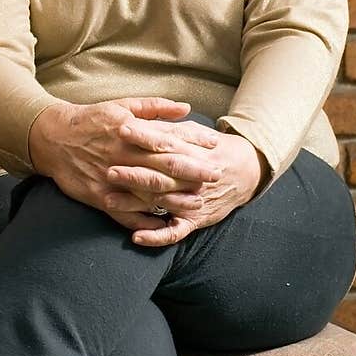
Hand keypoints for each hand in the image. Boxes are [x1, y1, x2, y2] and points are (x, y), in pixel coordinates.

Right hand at [28, 97, 222, 232]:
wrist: (52, 137)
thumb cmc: (91, 119)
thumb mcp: (121, 105)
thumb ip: (155, 107)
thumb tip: (185, 108)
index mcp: (129, 132)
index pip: (168, 140)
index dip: (193, 145)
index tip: (215, 149)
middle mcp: (123, 156)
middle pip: (163, 167)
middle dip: (192, 172)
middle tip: (215, 177)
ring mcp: (111, 178)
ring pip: (148, 192)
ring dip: (174, 199)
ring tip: (197, 204)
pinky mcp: (99, 196)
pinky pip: (124, 212)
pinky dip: (143, 220)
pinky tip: (161, 224)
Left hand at [105, 128, 265, 246]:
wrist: (246, 171)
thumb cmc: (212, 148)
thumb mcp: (194, 131)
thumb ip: (170, 127)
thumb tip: (142, 119)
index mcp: (190, 152)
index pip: (164, 142)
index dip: (143, 136)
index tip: (121, 130)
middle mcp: (191, 178)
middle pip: (160, 175)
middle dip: (133, 173)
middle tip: (109, 171)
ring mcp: (192, 200)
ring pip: (161, 203)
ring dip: (134, 204)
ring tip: (109, 201)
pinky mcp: (194, 220)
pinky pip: (174, 232)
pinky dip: (156, 236)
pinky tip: (136, 237)